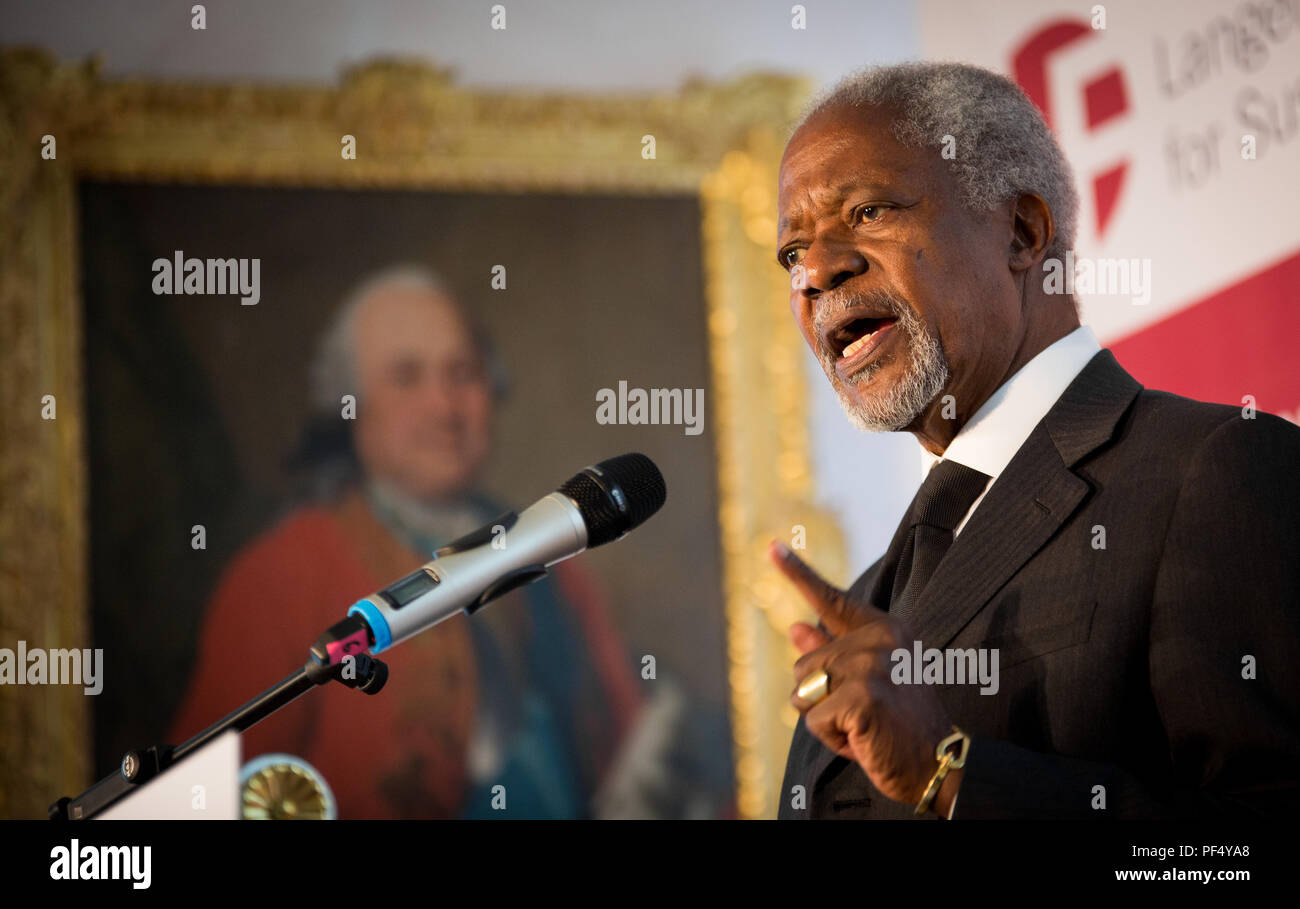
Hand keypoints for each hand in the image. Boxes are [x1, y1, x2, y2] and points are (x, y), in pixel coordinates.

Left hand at [770, 540, 961, 813]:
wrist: (939, 764)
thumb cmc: (899, 725)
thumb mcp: (867, 682)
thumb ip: (832, 653)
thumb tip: (796, 627)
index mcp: (884, 629)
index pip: (832, 599)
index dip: (797, 573)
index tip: (770, 547)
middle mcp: (878, 639)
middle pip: (805, 665)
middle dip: (822, 698)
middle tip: (865, 714)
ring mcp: (870, 665)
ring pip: (803, 692)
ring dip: (825, 719)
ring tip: (864, 726)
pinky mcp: (862, 696)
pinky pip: (814, 720)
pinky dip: (831, 739)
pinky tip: (864, 741)